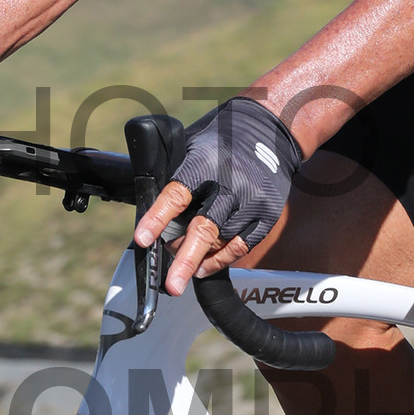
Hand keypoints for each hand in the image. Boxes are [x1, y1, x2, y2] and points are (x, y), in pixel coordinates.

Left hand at [132, 96, 300, 295]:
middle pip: (205, 229)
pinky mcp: (267, 213)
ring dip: (200, 260)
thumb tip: (153, 214)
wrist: (270, 129)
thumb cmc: (222, 140)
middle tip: (172, 285)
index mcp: (204, 163)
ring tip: (184, 272)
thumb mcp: (191, 146)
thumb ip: (176, 177)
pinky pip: (242, 246)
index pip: (176, 195)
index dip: (158, 219)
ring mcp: (252, 200)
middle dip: (185, 260)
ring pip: (222, 243)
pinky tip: (207, 266)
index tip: (143, 240)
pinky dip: (223, 259)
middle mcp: (230, 184)